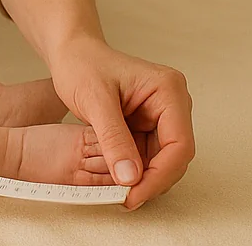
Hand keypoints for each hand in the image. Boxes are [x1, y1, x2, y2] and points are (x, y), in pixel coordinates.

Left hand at [46, 36, 194, 209]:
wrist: (71, 53)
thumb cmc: (82, 64)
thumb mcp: (94, 100)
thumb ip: (113, 138)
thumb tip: (130, 178)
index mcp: (168, 90)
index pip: (179, 144)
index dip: (159, 175)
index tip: (134, 194)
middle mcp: (172, 104)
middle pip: (174, 156)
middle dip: (151, 180)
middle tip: (124, 199)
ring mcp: (162, 116)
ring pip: (162, 161)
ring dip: (142, 178)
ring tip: (117, 191)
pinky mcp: (148, 126)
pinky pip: (148, 156)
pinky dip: (134, 170)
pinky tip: (116, 179)